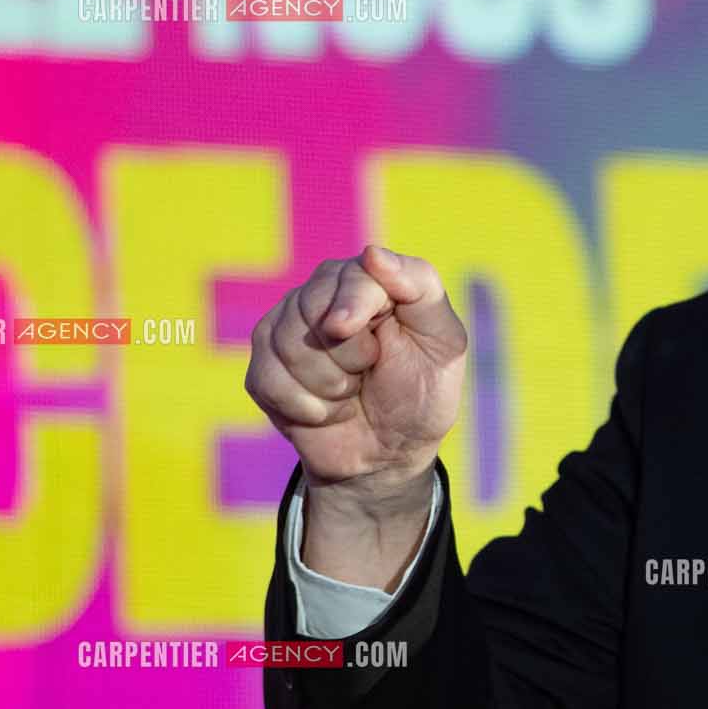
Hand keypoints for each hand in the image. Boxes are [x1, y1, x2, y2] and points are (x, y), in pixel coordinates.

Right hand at [245, 245, 467, 500]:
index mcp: (369, 281)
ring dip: (328, 384)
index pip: (350, 277)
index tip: (344, 328)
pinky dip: (304, 406)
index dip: (351, 304)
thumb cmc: (421, 393)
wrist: (389, 454)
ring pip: (286, 344)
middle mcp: (322, 296)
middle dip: (347, 355)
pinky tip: (324, 411)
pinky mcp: (263, 369)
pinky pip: (267, 378)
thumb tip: (372, 253)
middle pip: (310, 309)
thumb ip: (421, 289)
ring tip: (350, 392)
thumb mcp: (444, 342)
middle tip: (369, 372)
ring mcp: (285, 330)